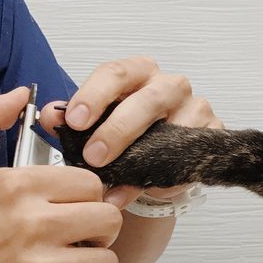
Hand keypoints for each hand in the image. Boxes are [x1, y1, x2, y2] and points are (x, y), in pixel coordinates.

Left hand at [40, 57, 222, 210]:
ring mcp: (196, 108)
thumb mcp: (94, 124)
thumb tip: (50, 117)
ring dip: (144, 158)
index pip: (116, 73)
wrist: (156, 160)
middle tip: (94, 157)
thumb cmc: (126, 134)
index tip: (74, 121)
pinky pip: (191, 157)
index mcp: (138, 73)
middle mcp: (169, 85)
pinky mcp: (212, 135)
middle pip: (148, 99)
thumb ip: (70, 119)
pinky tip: (146, 190)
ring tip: (116, 183)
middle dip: (118, 129)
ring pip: (176, 128)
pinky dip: (167, 177)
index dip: (93, 95)